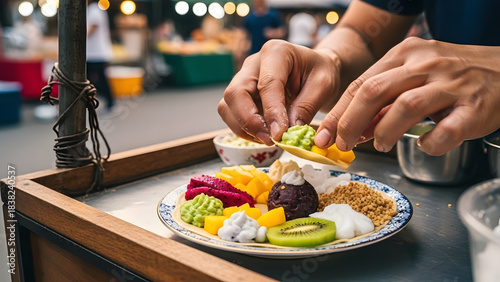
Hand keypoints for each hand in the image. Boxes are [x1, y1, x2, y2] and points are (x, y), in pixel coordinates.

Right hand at [218, 39, 340, 144]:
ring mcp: (243, 78)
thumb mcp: (323, 86)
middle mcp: (253, 63)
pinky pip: (232, 114)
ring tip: (268, 140)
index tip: (279, 134)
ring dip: (243, 127)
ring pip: (227, 105)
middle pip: (236, 93)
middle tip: (269, 140)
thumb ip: (306, 107)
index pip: (267, 84)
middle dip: (248, 121)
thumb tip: (287, 131)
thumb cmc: (321, 73)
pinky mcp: (242, 95)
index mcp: (276, 52)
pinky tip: (264, 136)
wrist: (316, 70)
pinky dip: (244, 129)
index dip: (271, 112)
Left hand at [315, 37, 499, 154]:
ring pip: (406, 106)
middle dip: (350, 122)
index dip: (338, 113)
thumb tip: (353, 130)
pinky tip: (424, 144)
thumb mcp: (412, 78)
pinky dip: (429, 143)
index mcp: (405, 55)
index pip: (361, 83)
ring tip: (380, 145)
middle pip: (374, 91)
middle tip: (344, 144)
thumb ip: (383, 101)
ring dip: (384, 132)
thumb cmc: (450, 78)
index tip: (324, 136)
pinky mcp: (474, 107)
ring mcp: (451, 84)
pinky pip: (445, 130)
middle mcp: (426, 65)